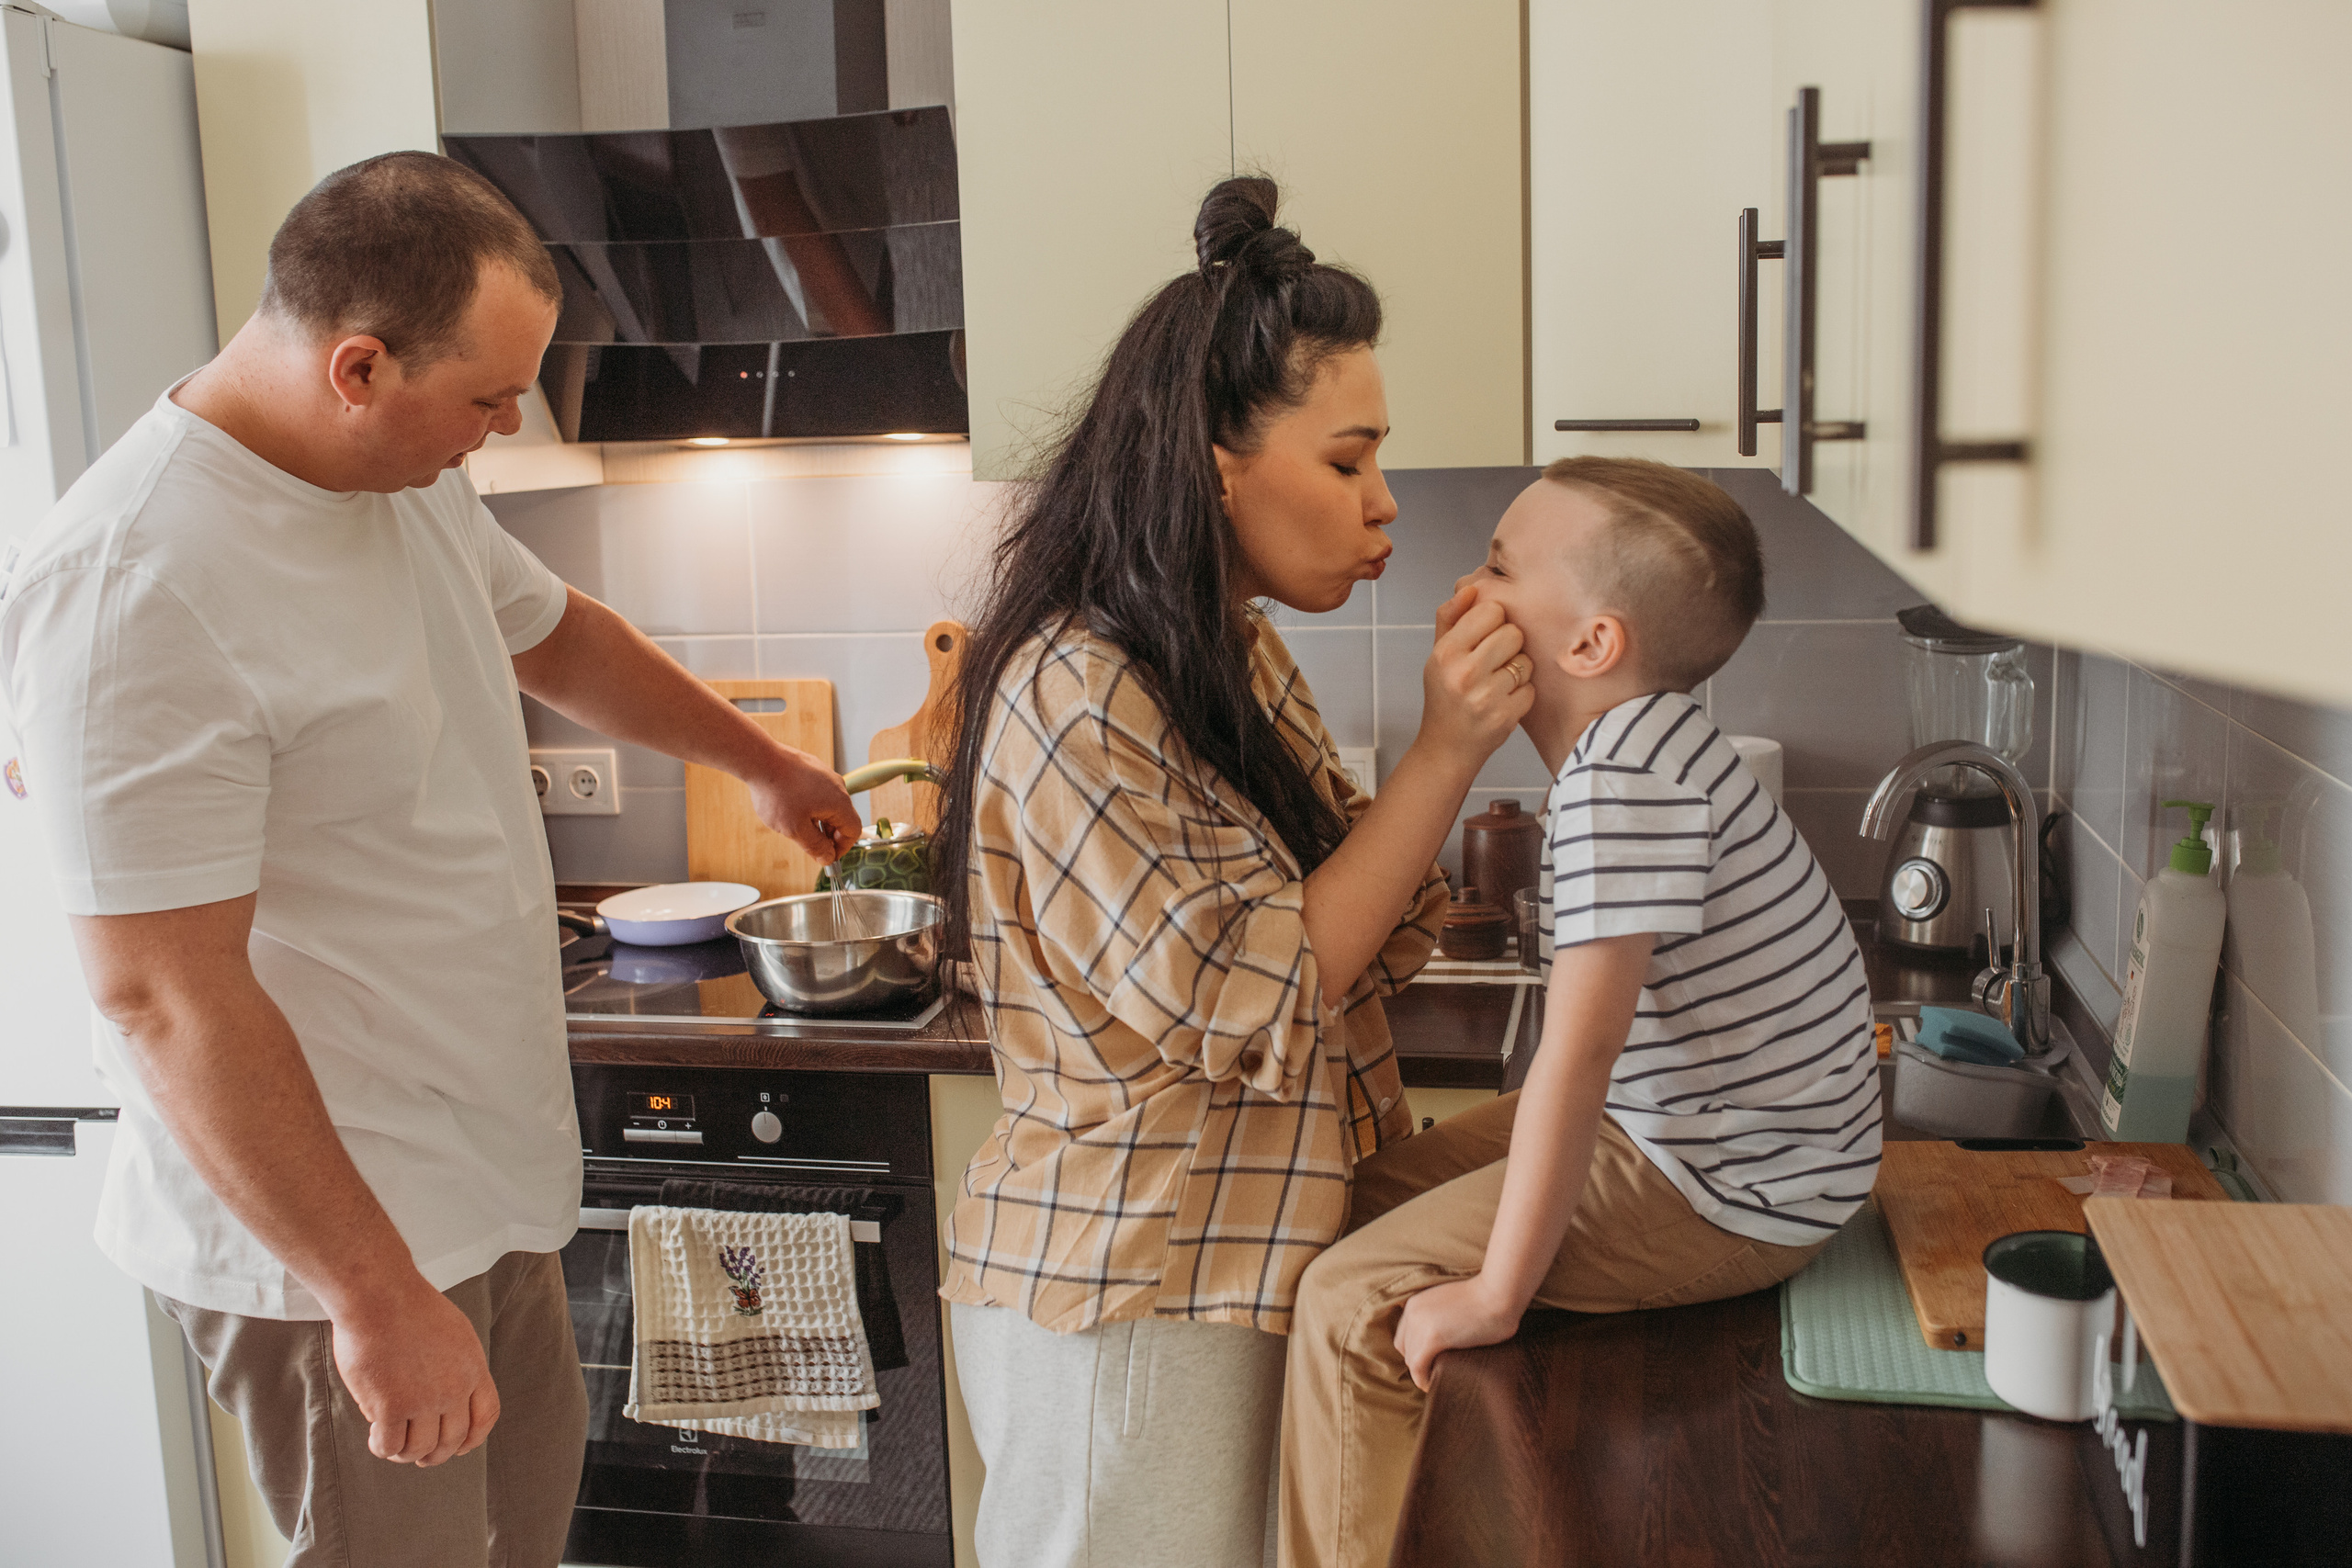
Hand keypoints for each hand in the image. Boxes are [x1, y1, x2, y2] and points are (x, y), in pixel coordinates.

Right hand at [332, 1284, 499, 1465]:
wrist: (381, 1296)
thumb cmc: (410, 1307)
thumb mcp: (454, 1332)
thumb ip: (457, 1365)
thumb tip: (449, 1397)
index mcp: (473, 1368)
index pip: (487, 1415)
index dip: (474, 1438)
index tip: (461, 1447)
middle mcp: (453, 1389)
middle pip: (453, 1440)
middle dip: (436, 1454)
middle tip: (420, 1455)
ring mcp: (422, 1400)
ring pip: (420, 1449)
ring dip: (406, 1454)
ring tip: (393, 1446)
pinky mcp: (390, 1406)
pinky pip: (390, 1445)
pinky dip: (382, 1449)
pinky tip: (375, 1438)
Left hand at [746, 743, 862, 861]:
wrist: (761, 760)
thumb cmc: (777, 794)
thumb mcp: (795, 829)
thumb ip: (815, 846)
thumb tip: (828, 857)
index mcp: (839, 803)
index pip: (853, 831)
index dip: (842, 848)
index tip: (826, 856)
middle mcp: (837, 786)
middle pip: (842, 818)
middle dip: (828, 835)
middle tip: (809, 844)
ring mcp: (825, 775)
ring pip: (829, 805)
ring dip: (818, 820)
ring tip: (796, 825)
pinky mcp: (813, 768)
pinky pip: (818, 792)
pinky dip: (810, 805)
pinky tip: (791, 808)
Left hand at [1395, 1275, 1522, 1391]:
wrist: (1499, 1294)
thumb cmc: (1487, 1299)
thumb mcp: (1453, 1303)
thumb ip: (1442, 1316)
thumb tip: (1445, 1337)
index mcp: (1416, 1302)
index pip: (1404, 1335)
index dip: (1416, 1351)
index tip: (1430, 1362)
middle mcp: (1413, 1312)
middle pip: (1405, 1348)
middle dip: (1418, 1362)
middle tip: (1435, 1372)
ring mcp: (1420, 1324)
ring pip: (1411, 1359)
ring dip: (1422, 1373)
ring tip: (1438, 1380)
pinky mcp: (1433, 1338)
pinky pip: (1418, 1367)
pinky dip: (1423, 1379)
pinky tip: (1434, 1384)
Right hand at [1414, 584, 1534, 768]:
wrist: (1446, 748)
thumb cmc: (1444, 697)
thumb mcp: (1437, 655)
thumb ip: (1450, 618)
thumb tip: (1469, 588)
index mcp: (1446, 652)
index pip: (1491, 611)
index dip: (1494, 622)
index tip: (1485, 638)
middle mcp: (1464, 673)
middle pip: (1513, 633)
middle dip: (1508, 646)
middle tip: (1493, 663)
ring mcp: (1486, 697)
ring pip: (1525, 662)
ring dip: (1517, 671)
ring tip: (1497, 684)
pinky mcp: (1506, 717)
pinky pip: (1531, 689)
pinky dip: (1522, 695)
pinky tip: (1503, 702)